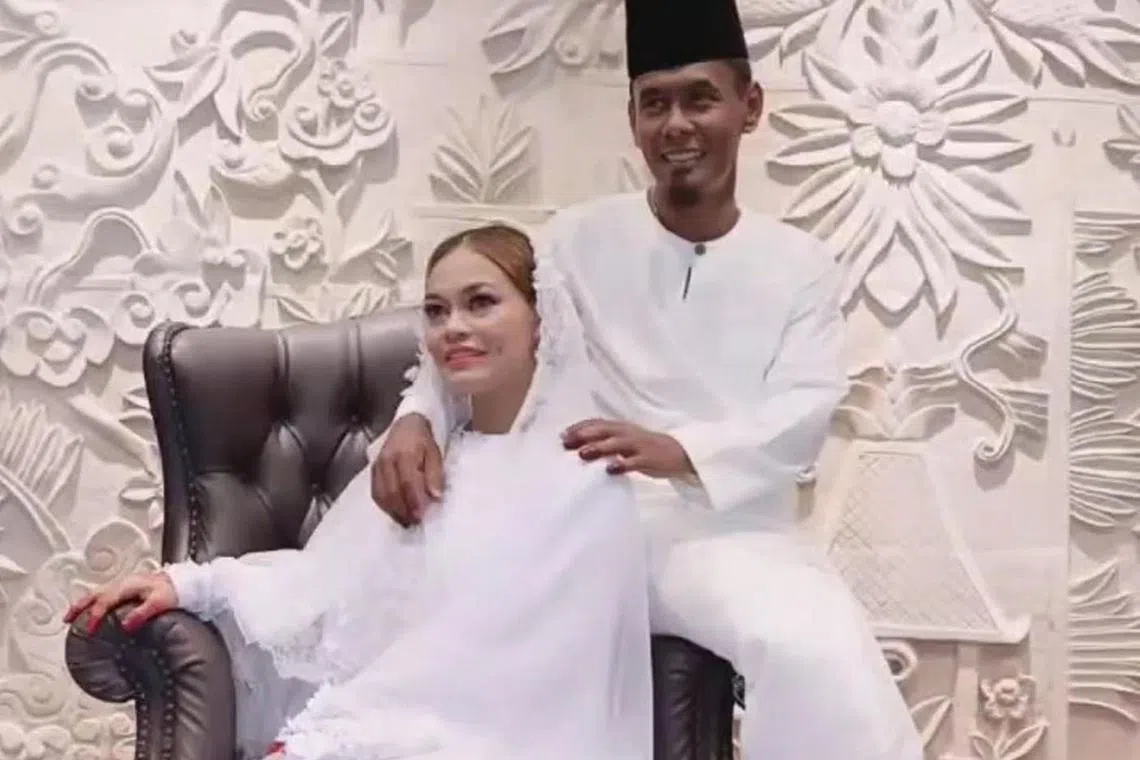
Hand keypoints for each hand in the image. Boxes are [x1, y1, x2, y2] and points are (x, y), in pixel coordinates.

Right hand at [62, 571, 176, 634]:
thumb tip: (125, 625)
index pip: (105, 601)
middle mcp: (123, 584)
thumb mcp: (159, 603)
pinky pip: (104, 594)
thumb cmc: (173, 591)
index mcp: (128, 586)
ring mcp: (124, 585)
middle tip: (66, 619)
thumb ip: (142, 614)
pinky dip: (93, 601)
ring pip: (97, 592)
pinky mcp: (127, 588)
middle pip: (95, 594)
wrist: (183, 583)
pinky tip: (92, 609)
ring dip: (83, 603)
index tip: (90, 630)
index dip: (95, 616)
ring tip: (72, 615)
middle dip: (79, 606)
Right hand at [371, 413, 443, 526]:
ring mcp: (377, 466)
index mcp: (404, 453)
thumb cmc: (423, 441)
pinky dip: (386, 506)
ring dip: (394, 512)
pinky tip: (396, 513)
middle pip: (392, 492)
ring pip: (382, 495)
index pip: (408, 482)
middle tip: (416, 523)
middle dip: (404, 511)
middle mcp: (386, 460)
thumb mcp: (435, 453)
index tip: (423, 516)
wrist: (406, 426)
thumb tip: (435, 496)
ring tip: (407, 522)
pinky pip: (376, 494)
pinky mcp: (372, 472)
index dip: (414, 502)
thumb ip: (435, 474)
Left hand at [561, 419, 693, 478]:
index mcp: (621, 428)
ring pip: (617, 443)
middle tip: (566, 443)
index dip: (580, 427)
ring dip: (599, 447)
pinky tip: (610, 470)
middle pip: (603, 430)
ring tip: (583, 453)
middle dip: (584, 435)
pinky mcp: (648, 459)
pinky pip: (634, 461)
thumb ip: (607, 443)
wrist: (679, 453)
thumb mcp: (626, 442)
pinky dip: (622, 464)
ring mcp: (639, 445)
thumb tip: (581, 447)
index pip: (597, 422)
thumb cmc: (646, 449)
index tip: (562, 434)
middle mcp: (628, 433)